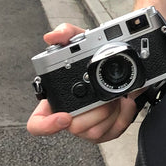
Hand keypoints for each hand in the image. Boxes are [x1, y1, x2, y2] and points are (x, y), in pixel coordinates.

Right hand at [26, 22, 140, 143]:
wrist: (122, 62)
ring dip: (110, 113)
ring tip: (117, 97)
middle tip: (106, 98)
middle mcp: (69, 116)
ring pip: (95, 132)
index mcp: (56, 100)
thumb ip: (66, 34)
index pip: (38, 123)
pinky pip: (113, 132)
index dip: (47, 125)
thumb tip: (51, 37)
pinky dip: (124, 117)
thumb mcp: (81, 40)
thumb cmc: (93, 56)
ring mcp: (87, 125)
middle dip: (94, 112)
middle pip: (74, 128)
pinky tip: (126, 102)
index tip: (64, 117)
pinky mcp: (106, 130)